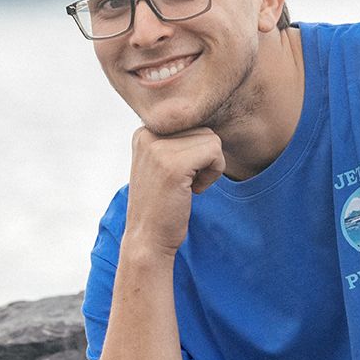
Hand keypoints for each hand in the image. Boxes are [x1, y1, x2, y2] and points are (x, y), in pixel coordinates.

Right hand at [123, 127, 226, 254]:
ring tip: (187, 186)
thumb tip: (208, 120)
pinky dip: (213, 174)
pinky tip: (193, 190)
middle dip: (204, 158)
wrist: (147, 239)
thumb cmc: (161, 205)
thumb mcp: (161, 164)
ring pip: (212, 140)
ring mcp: (158, 148)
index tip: (178, 175)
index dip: (195, 152)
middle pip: (203, 129)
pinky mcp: (173, 164)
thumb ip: (177, 140)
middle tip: (185, 183)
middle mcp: (147, 134)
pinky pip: (215, 153)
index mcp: (144, 132)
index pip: (192, 124)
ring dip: (209, 167)